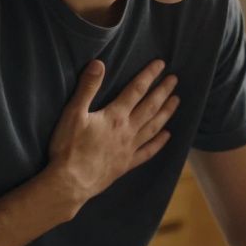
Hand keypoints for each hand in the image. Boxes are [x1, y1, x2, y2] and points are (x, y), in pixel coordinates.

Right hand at [46, 58, 179, 209]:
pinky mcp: (126, 164)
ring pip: (153, 127)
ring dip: (166, 113)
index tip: (161, 64)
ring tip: (177, 101)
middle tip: (175, 79)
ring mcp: (129, 149)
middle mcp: (127, 131)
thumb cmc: (69, 148)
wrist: (70, 182)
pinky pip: (148, 152)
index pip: (136, 90)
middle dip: (163, 91)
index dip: (149, 75)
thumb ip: (87, 88)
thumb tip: (99, 63)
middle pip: (150, 107)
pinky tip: (167, 136)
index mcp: (115, 116)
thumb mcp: (73, 114)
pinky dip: (159, 143)